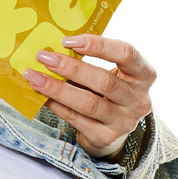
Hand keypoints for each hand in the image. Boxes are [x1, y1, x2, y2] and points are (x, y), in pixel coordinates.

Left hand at [21, 35, 156, 159]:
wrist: (112, 131)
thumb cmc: (107, 93)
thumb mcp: (110, 73)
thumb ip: (90, 60)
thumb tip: (52, 46)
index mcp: (144, 75)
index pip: (127, 53)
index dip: (98, 45)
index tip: (67, 40)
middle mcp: (139, 99)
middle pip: (104, 81)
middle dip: (70, 67)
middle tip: (44, 57)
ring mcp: (124, 121)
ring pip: (88, 103)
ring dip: (57, 88)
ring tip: (33, 76)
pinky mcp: (106, 137)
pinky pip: (76, 119)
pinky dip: (55, 105)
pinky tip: (40, 95)